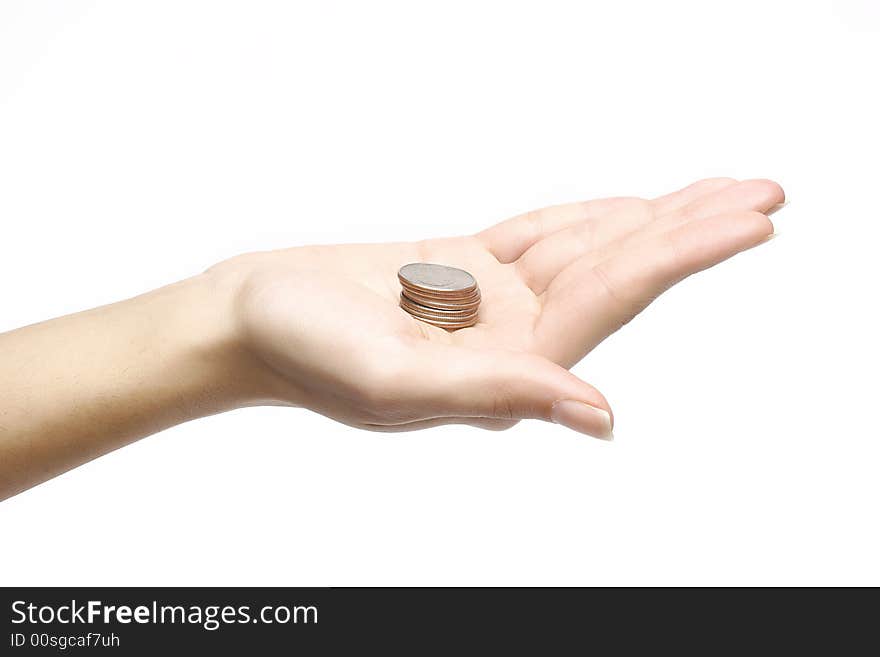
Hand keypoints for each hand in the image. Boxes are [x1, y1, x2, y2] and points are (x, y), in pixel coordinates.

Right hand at [215, 177, 783, 438]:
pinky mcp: (460, 273)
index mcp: (501, 370)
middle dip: (689, 231)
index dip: (678, 256)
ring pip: (586, 251)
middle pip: (616, 273)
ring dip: (651, 219)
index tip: (749, 220)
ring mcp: (487, 306)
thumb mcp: (394, 381)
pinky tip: (634, 210)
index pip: (608, 302)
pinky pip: (540, 239)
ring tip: (719, 192)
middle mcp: (507, 340)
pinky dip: (588, 219)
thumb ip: (498, 394)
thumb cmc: (302, 350)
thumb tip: (598, 415)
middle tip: (765, 192)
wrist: (249, 317)